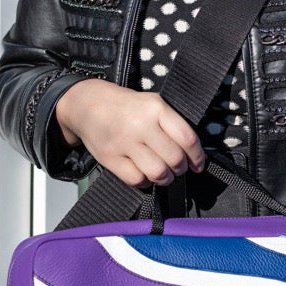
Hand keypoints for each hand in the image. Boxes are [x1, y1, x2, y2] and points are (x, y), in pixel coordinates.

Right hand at [55, 79, 204, 187]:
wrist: (87, 104)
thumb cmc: (125, 107)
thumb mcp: (151, 103)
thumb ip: (171, 123)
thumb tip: (193, 152)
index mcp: (156, 108)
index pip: (187, 138)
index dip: (197, 157)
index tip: (198, 165)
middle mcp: (141, 124)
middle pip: (175, 158)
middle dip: (180, 168)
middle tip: (178, 168)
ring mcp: (124, 142)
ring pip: (158, 172)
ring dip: (165, 178)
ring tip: (163, 173)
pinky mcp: (110, 157)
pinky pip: (137, 179)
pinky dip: (144, 182)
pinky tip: (143, 173)